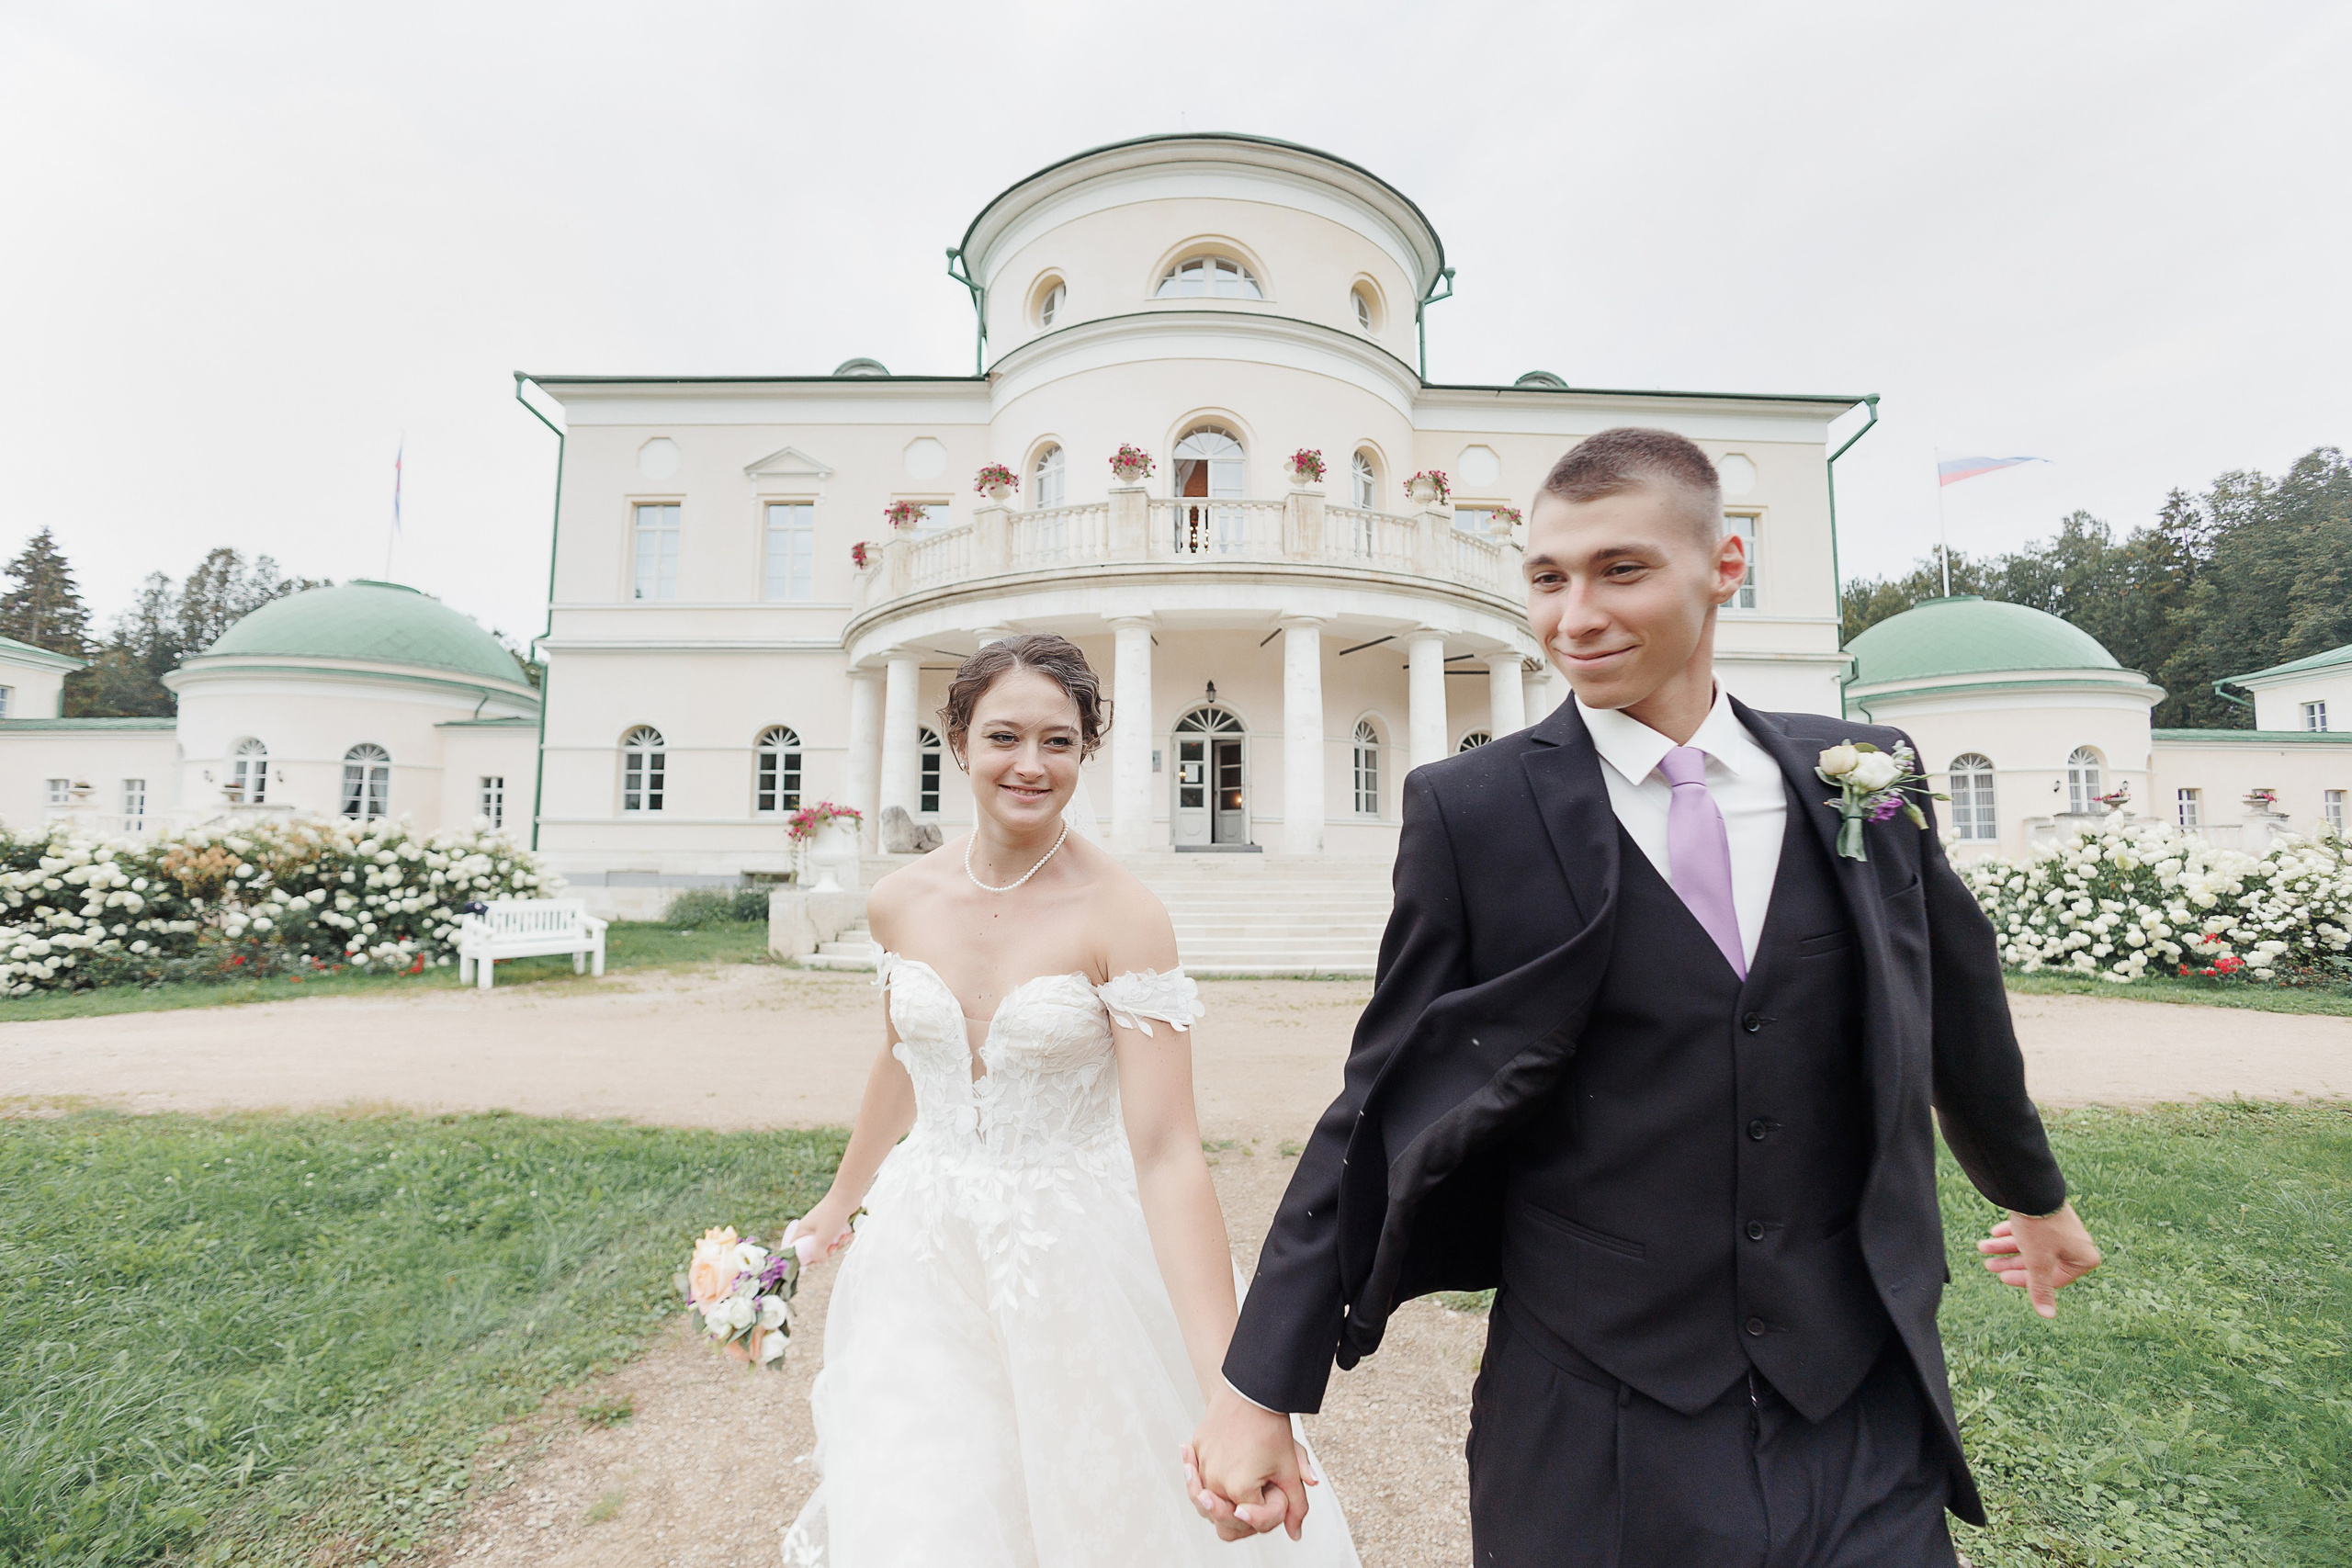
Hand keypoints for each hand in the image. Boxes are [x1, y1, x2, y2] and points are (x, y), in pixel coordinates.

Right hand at [781, 1195, 857, 1264]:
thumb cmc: (832, 1215)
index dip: (803, 1258)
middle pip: (815, 1249)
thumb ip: (818, 1253)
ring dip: (838, 1245)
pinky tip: (848, 1234)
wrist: (847, 1195)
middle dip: (826, 1251)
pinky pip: (836, 1238)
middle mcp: (811, 1228)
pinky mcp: (834, 1224)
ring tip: (844, 1237)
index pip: (795, 1248)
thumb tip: (821, 1260)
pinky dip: (842, 1238)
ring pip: (828, 1245)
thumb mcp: (822, 1238)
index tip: (814, 1260)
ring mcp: (823, 1226)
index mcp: (803, 1230)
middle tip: (833, 1247)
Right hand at [1182, 1386, 1315, 1541]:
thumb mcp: (1289, 1468)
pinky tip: (1206, 1472)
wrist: (1252, 1389)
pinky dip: (1201, 1479)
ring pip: (1206, 1499)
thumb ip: (1296, 1505)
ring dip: (1219, 1502)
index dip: (1270, 1511)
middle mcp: (1215, 1479)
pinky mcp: (1195, 1448)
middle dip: (1242, 1515)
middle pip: (1224, 1518)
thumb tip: (1296, 1533)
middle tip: (1252, 1505)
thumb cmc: (1272, 1427)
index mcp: (1239, 1488)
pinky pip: (1196, 1474)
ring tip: (1224, 1498)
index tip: (1277, 1494)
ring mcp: (1202, 1464)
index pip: (1253, 1520)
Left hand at [1978, 1202, 2101, 1317]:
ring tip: (1983, 1247)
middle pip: (2039, 1261)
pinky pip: (2030, 1229)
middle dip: (2010, 1262)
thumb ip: (2041, 1288)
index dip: (2025, 1280)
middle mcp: (2075, 1243)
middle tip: (1988, 1264)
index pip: (2053, 1279)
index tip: (2003, 1277)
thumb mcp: (2039, 1262)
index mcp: (2083, 1257)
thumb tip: (2048, 1316)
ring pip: (2031, 1244)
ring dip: (2005, 1247)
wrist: (2033, 1189)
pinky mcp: (2049, 1215)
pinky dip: (2011, 1232)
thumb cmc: (2041, 1228)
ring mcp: (2062, 1228)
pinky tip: (1993, 1233)